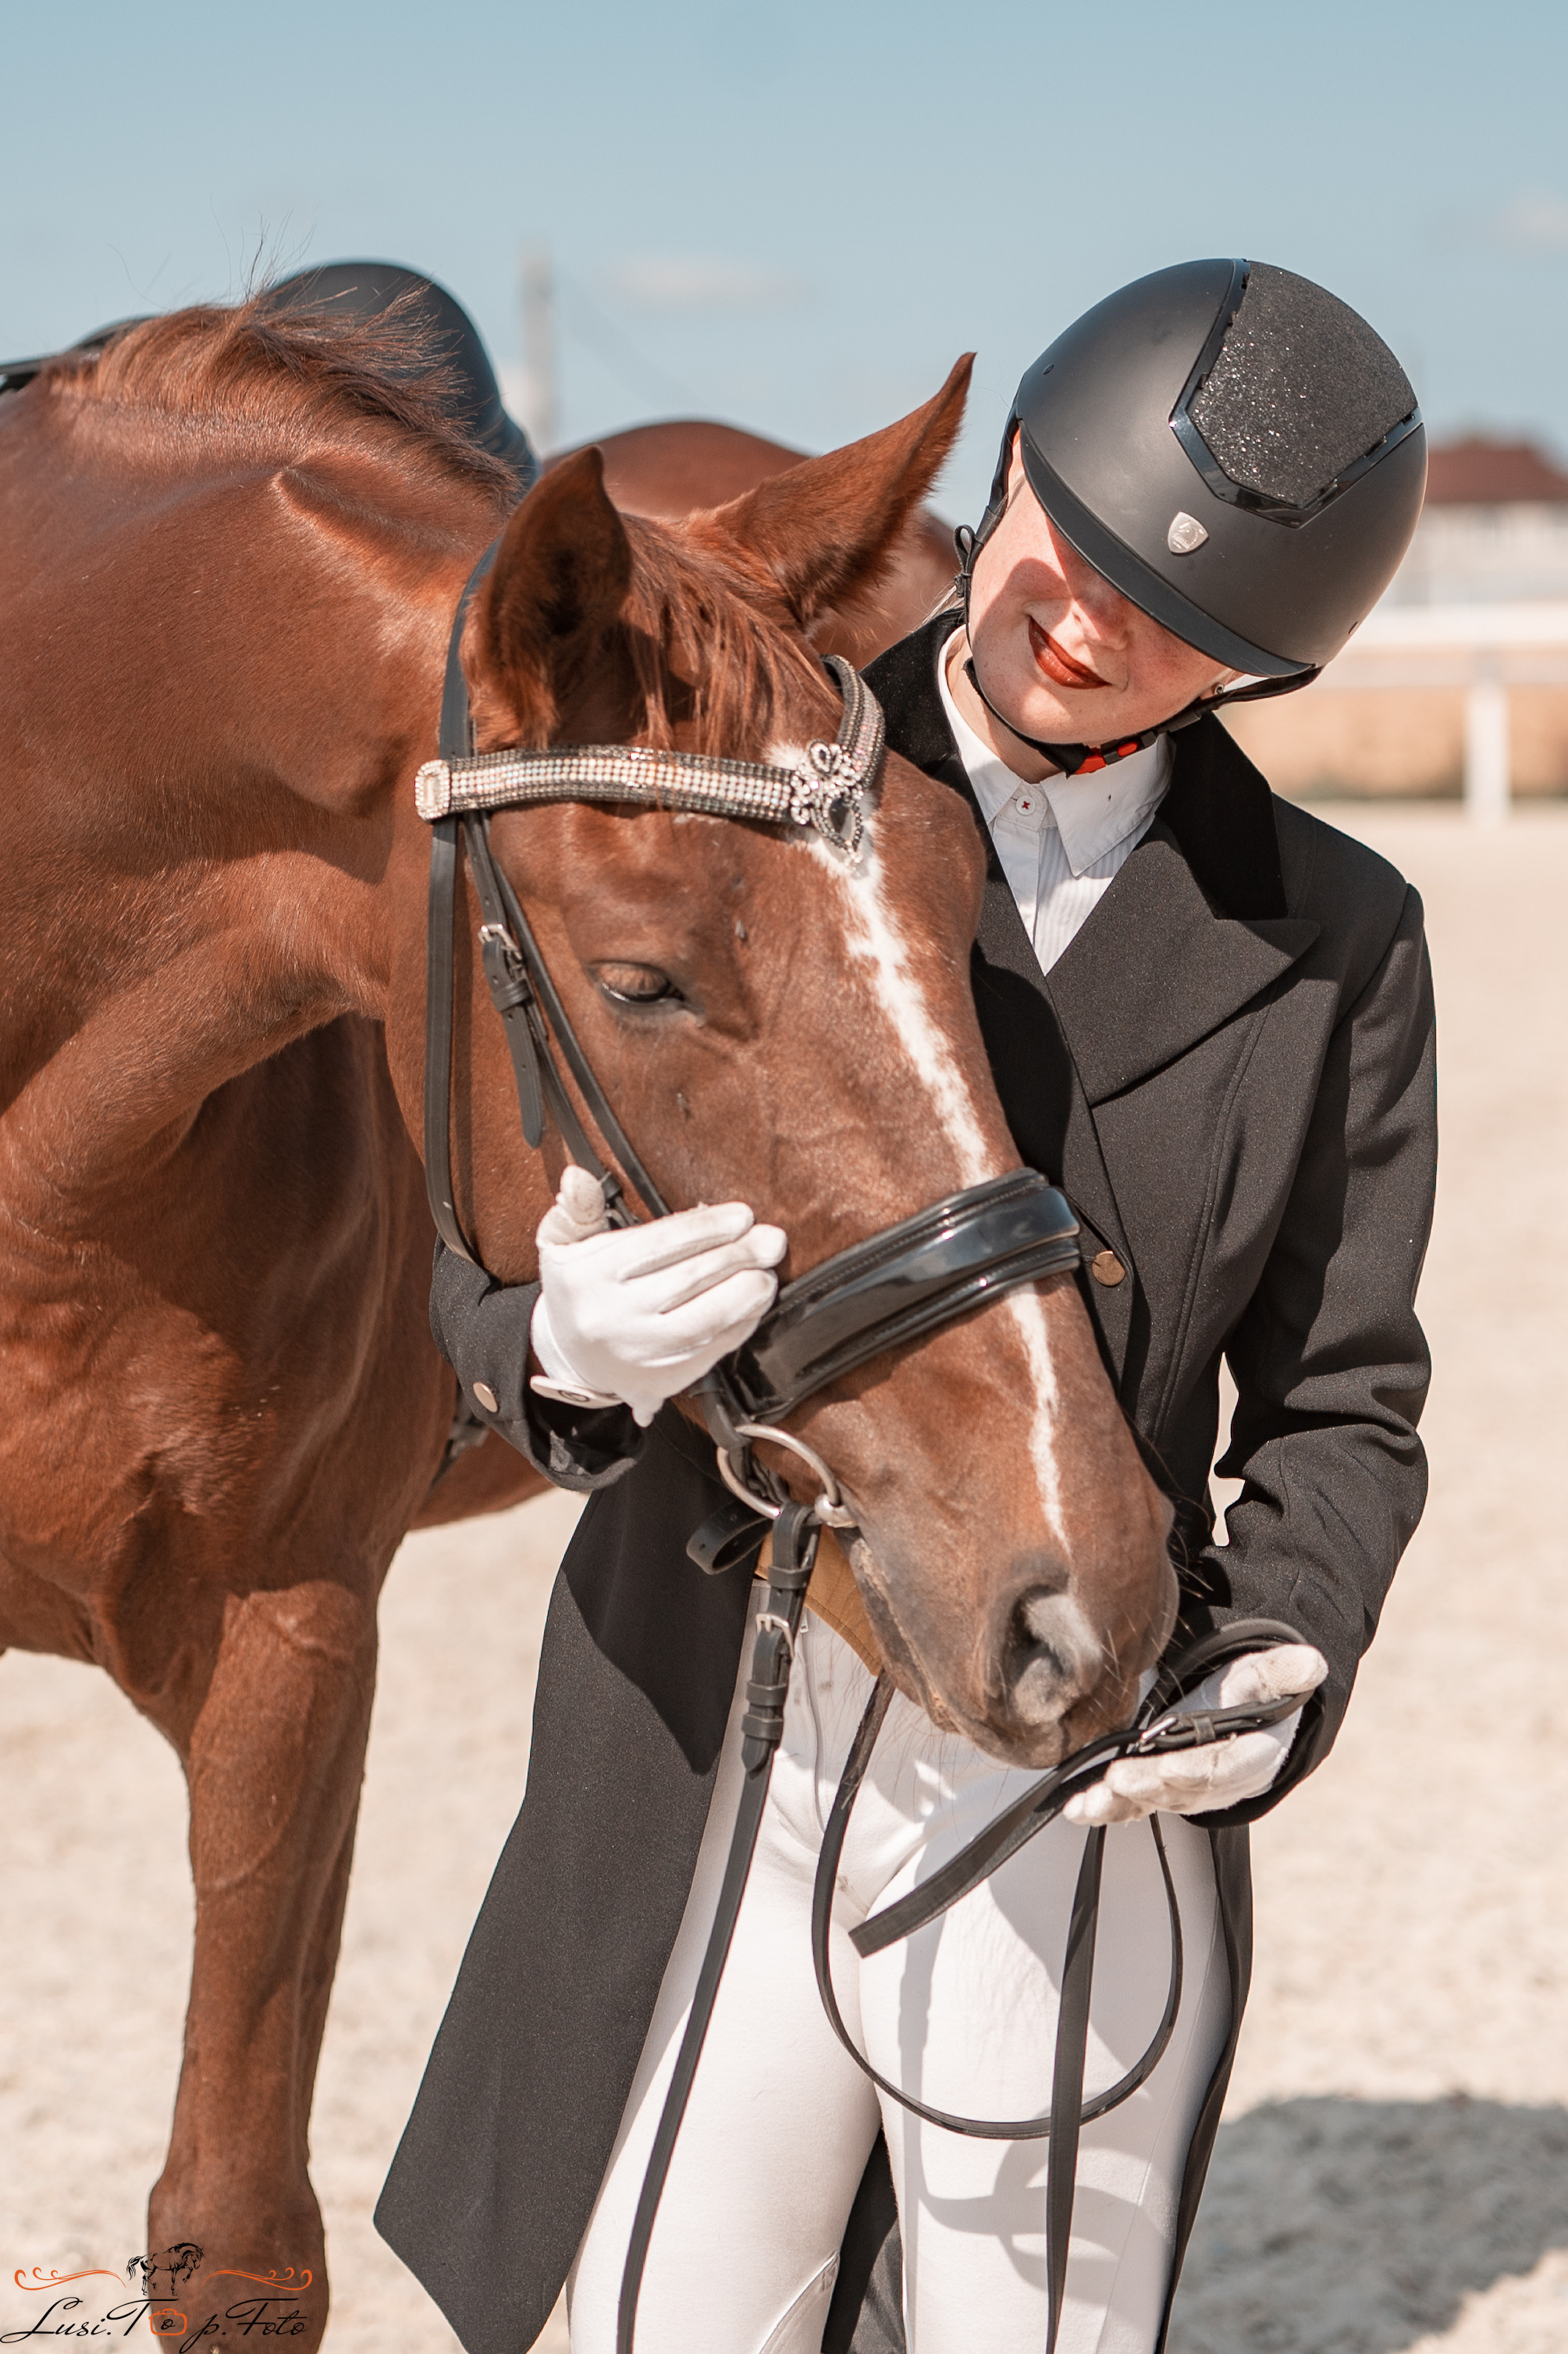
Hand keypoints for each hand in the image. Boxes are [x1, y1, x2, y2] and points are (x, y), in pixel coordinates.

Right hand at [530, 1167, 786, 1426]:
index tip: (742, 1216)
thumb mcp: (563, 1243)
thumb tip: (578, 1175)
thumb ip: (577, 1207)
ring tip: (766, 1272)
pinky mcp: (662, 1380)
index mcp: (587, 1277)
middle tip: (770, 1240)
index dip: (707, 1227)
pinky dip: (741, 1324)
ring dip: (746, 1293)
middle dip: (739, 1255)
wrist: (571, 1357)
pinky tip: (753, 1303)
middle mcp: (611, 1318)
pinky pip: (713, 1350)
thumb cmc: (578, 1289)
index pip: (658, 1244)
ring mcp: (639, 1354)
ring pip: (706, 1321)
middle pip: (688, 1279)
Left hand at [1062, 1644, 1327, 1824]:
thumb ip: (1283, 1672)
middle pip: (1181, 1791)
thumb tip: (1312, 1663)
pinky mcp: (1157, 1790)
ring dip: (1121, 1804)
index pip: (1221, 1770)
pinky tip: (1078, 1810)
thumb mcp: (1265, 1676)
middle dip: (1148, 1787)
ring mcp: (1184, 1789)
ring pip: (1153, 1802)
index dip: (1192, 1772)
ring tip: (1091, 1801)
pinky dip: (1103, 1809)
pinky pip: (1131, 1804)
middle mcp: (1215, 1782)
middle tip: (1118, 1778)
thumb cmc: (1249, 1696)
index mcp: (1248, 1757)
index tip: (1165, 1767)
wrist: (1238, 1718)